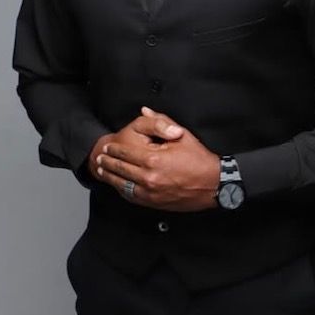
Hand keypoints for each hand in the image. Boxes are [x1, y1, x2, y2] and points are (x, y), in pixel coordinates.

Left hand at [92, 107, 219, 211]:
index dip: (115, 149)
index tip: (107, 146)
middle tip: (100, 158)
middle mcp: (149, 177)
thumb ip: (160, 121)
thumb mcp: (181, 135)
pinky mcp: (156, 203)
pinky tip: (119, 186)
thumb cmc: (199, 159)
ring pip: (124, 185)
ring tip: (103, 171)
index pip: (127, 152)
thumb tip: (145, 111)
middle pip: (122, 169)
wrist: (214, 185)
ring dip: (112, 177)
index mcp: (154, 159)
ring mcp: (152, 193)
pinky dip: (124, 191)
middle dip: (109, 162)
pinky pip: (134, 197)